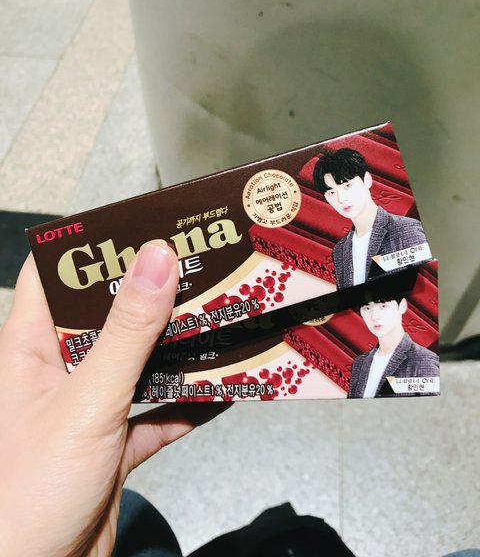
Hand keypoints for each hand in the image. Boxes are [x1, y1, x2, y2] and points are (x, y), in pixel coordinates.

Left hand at [0, 241, 228, 555]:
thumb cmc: (27, 493)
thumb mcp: (87, 402)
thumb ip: (125, 333)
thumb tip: (154, 260)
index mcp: (31, 345)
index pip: (58, 272)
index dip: (96, 243)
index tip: (145, 224)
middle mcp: (59, 368)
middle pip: (109, 314)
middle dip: (154, 294)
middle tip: (201, 269)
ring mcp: (89, 405)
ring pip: (140, 361)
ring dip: (178, 349)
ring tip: (221, 321)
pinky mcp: (114, 441)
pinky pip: (158, 410)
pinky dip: (189, 403)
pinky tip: (223, 392)